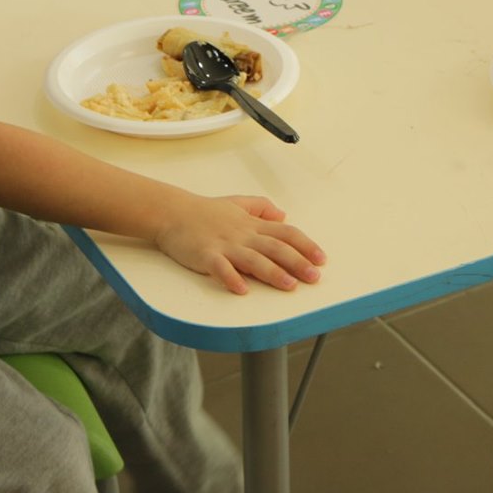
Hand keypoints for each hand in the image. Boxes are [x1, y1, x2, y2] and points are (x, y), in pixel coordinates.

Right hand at [154, 194, 326, 294]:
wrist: (172, 212)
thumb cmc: (204, 211)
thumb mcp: (237, 203)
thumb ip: (261, 208)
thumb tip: (283, 215)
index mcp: (252, 224)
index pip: (285, 233)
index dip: (305, 245)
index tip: (321, 258)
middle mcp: (243, 234)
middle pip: (275, 248)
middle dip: (297, 263)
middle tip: (314, 277)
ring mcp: (225, 245)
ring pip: (253, 259)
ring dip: (273, 273)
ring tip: (289, 285)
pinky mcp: (206, 255)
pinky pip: (220, 268)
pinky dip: (231, 278)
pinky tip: (242, 289)